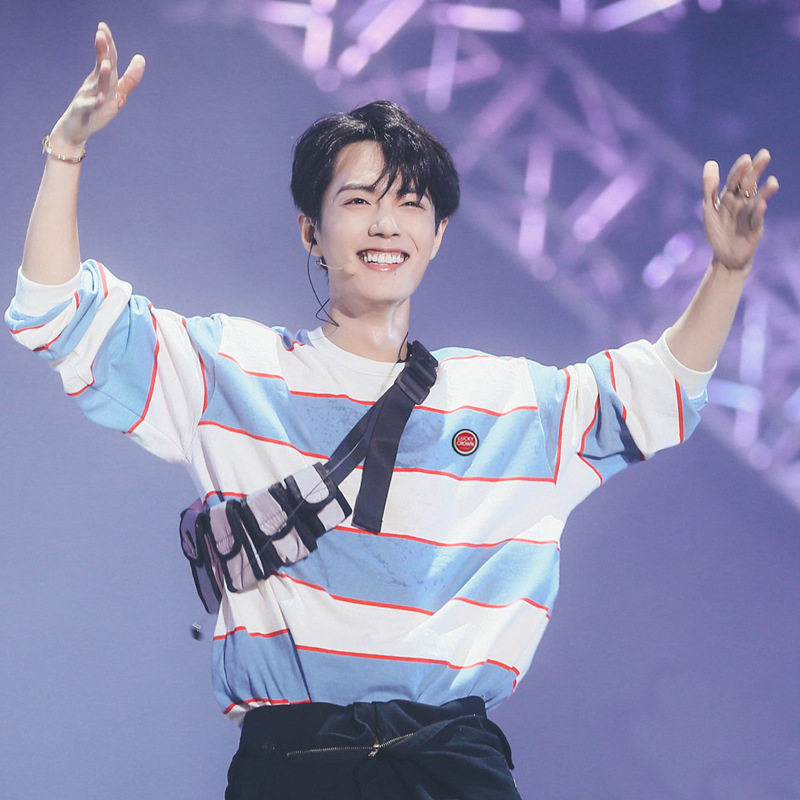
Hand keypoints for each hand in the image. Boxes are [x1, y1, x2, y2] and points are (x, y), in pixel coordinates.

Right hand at [50, 22, 145, 148]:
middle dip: (101, 52)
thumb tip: (141, 57)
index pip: (106, 59)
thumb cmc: (97, 110)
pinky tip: (102, 99)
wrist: (76, 130)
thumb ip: (129, 78)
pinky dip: (95, 103)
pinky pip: (89, 107)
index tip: (103, 26)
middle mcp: (93, 85)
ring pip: (96, 86)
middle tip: (100, 35)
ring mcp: (87, 98)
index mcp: (100, 79)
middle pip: (100, 67)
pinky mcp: (83, 112)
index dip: (107, 44)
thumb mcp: (117, 93)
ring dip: (101, 75)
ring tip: (106, 64)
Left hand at [702, 149, 778, 273]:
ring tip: (773, 182)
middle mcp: (743, 202)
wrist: (725, 256)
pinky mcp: (755, 229)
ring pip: (758, 200)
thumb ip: (709, 188)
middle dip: (756, 171)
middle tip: (765, 155)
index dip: (739, 170)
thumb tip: (711, 162)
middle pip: (750, 184)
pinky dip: (758, 212)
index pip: (735, 180)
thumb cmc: (718, 231)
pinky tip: (761, 205)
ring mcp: (751, 215)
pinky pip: (757, 220)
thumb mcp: (709, 209)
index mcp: (731, 196)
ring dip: (765, 192)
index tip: (745, 159)